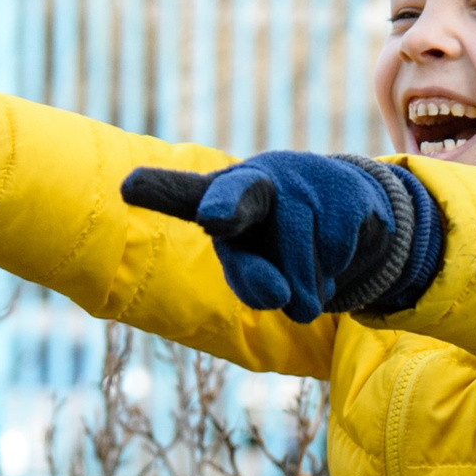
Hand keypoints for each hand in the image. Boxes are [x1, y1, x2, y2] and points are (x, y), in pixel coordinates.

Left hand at [120, 150, 403, 322]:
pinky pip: (334, 258)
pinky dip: (334, 273)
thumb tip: (282, 297)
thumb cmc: (277, 240)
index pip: (184, 193)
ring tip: (305, 275)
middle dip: (225, 206)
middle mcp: (256, 179)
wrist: (348, 211)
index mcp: (218, 195)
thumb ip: (250, 280)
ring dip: (305, 289)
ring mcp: (303, 180)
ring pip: (298, 263)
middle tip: (213, 219)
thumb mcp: (251, 262)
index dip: (159, 191)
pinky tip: (331, 255)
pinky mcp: (344, 193)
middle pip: (237, 194)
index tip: (128, 187)